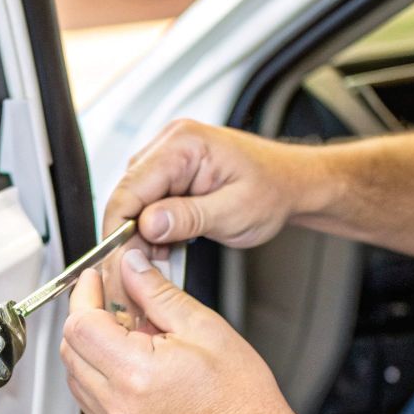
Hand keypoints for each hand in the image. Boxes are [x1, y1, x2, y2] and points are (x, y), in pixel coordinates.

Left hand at [62, 248, 303, 413]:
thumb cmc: (239, 396)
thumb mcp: (203, 326)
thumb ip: (157, 292)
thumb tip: (132, 267)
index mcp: (136, 373)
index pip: (81, 324)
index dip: (85, 294)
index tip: (95, 280)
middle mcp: (118, 402)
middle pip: (70, 347)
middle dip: (83, 315)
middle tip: (109, 298)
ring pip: (73, 372)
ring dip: (87, 344)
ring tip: (123, 330)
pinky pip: (87, 395)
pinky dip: (94, 370)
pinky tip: (123, 358)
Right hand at [100, 119, 327, 305]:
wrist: (295, 183)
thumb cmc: (275, 190)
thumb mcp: (234, 212)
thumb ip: (188, 218)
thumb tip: (147, 225)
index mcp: (184, 144)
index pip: (130, 188)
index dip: (118, 229)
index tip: (119, 262)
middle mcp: (171, 143)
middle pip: (126, 195)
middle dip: (129, 235)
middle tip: (139, 269)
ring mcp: (170, 155)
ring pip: (134, 201)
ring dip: (141, 234)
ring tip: (161, 258)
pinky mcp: (172, 171)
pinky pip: (148, 200)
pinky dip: (153, 227)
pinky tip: (166, 244)